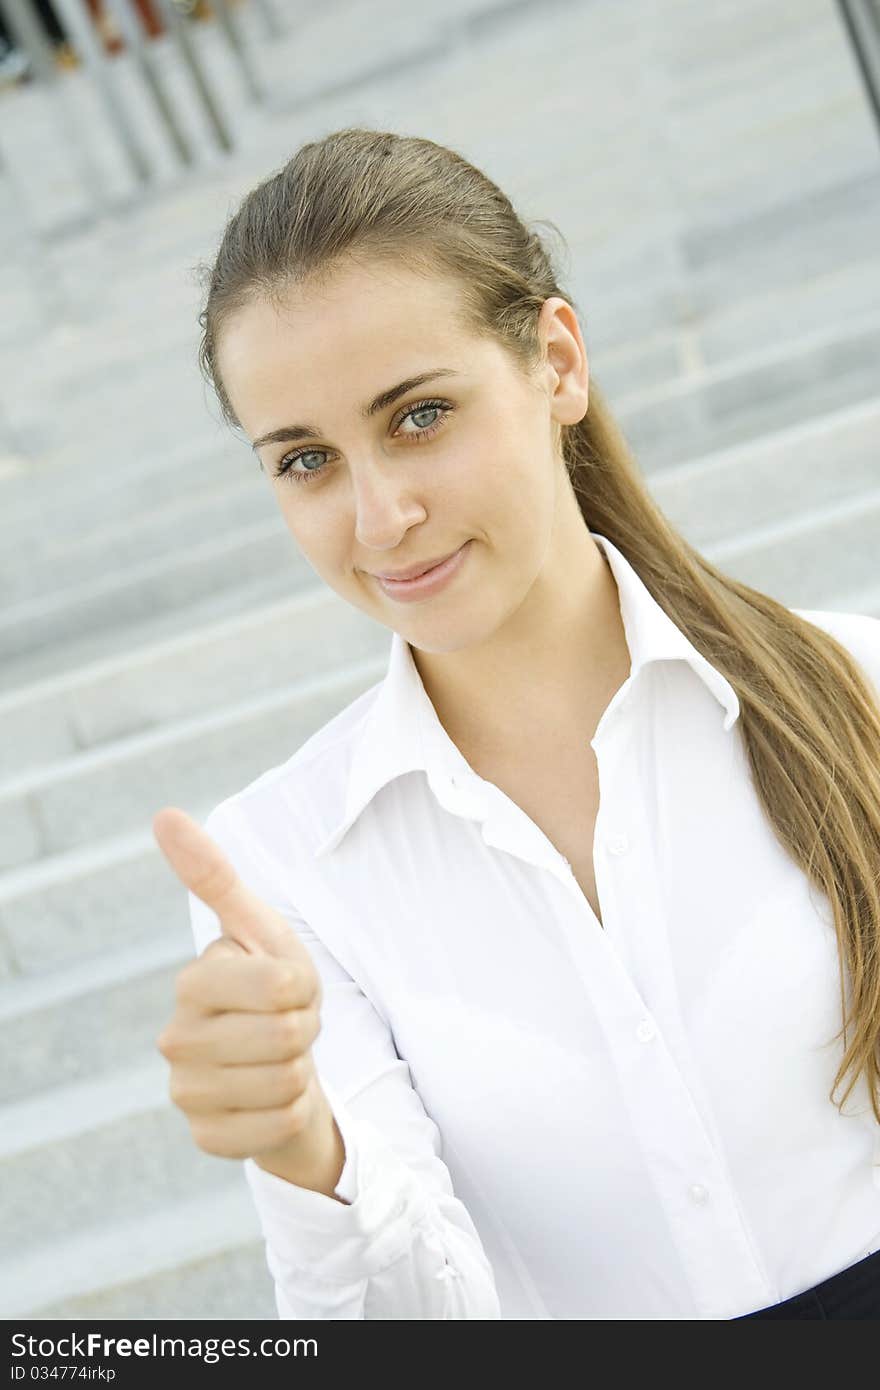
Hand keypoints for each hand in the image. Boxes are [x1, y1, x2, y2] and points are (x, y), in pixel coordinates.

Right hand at [153, 806, 337, 1184]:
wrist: (281, 1069)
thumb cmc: (274, 993)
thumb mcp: (262, 932)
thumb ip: (215, 877)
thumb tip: (163, 814)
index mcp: (193, 982)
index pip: (281, 984)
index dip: (306, 986)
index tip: (290, 988)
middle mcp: (176, 1038)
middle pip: (287, 1034)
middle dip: (307, 1028)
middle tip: (290, 1027)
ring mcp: (187, 1092)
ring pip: (286, 1080)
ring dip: (303, 1070)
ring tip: (284, 1060)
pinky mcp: (206, 1139)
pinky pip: (280, 1125)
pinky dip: (295, 1113)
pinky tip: (274, 1102)